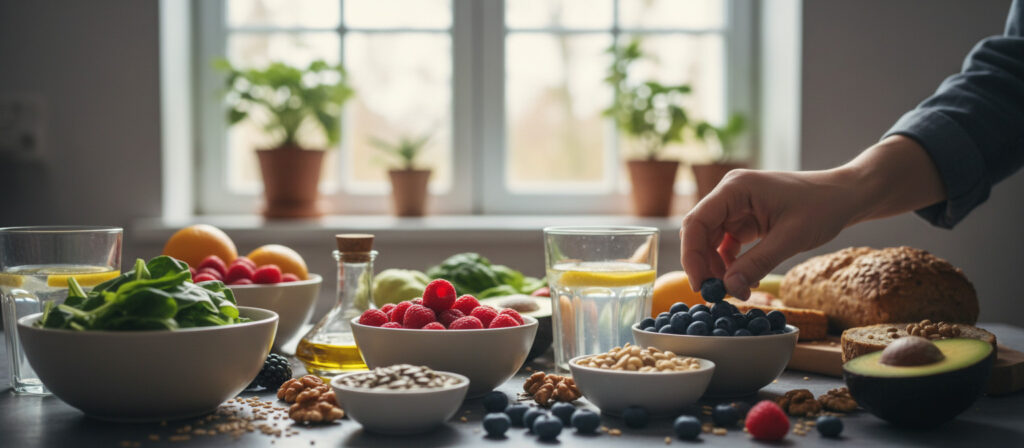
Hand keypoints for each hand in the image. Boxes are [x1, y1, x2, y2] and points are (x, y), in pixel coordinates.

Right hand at [680, 169, 860, 299]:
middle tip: (714, 294)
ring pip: (710, 240)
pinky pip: (725, 244)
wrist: (844, 197)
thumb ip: (757, 263)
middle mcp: (729, 194)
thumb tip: (729, 290)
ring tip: (733, 289)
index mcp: (735, 188)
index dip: (692, 255)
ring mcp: (736, 206)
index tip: (700, 285)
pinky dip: (730, 263)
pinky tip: (743, 279)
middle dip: (703, 264)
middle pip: (699, 232)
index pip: (697, 222)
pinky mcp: (744, 219)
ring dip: (716, 266)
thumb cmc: (822, 207)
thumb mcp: (791, 238)